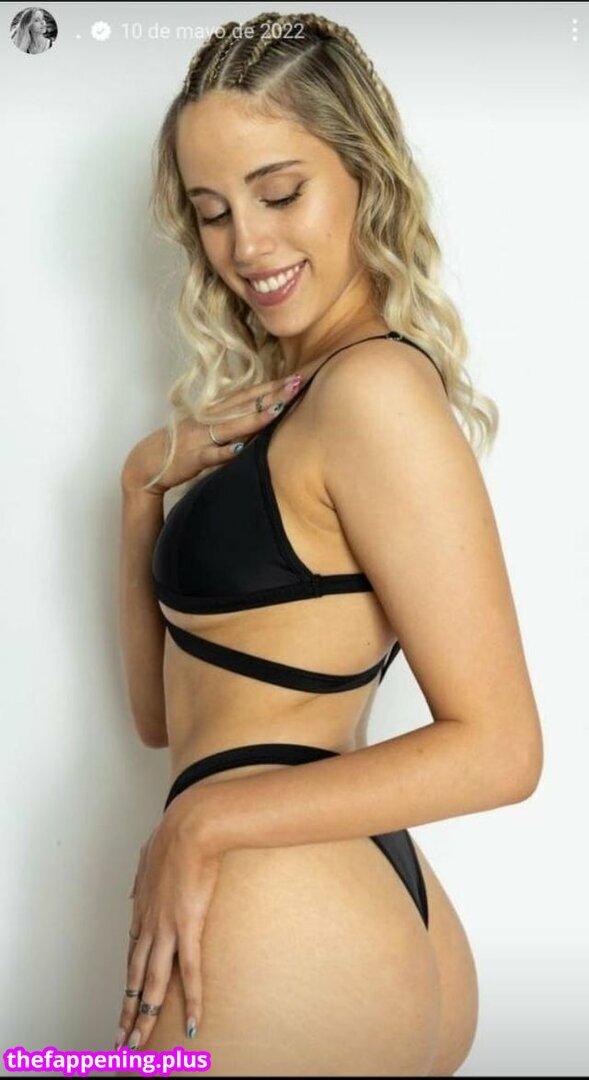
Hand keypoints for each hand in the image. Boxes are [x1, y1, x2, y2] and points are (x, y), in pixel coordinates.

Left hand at [114, 798, 222, 1050]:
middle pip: (134, 978)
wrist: (190, 827)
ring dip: (144, 1017)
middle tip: (120, 1040)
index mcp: (142, 910)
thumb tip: (138, 887)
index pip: (132, 955)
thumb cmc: (175, 835)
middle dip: (127, 1012)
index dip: (128, 982)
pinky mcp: (187, 928)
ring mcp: (165, 929)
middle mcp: (148, 925)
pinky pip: (188, 973)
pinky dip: (190, 1001)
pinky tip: (190, 1023)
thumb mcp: (149, 856)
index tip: (125, 1001)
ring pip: (151, 984)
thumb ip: (143, 876)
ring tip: (139, 1044)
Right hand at [121, 371, 303, 495]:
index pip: (248, 394)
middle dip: (272, 395)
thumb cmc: (184, 444)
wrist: (148, 461)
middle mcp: (210, 419)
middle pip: (245, 405)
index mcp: (215, 411)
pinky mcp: (193, 457)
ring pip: (232, 427)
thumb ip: (234, 421)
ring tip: (278, 410)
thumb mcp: (209, 428)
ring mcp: (202, 437)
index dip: (272, 386)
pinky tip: (241, 449)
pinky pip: (212, 455)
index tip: (296, 377)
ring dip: (255, 419)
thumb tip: (263, 416)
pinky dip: (226, 452)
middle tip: (298, 384)